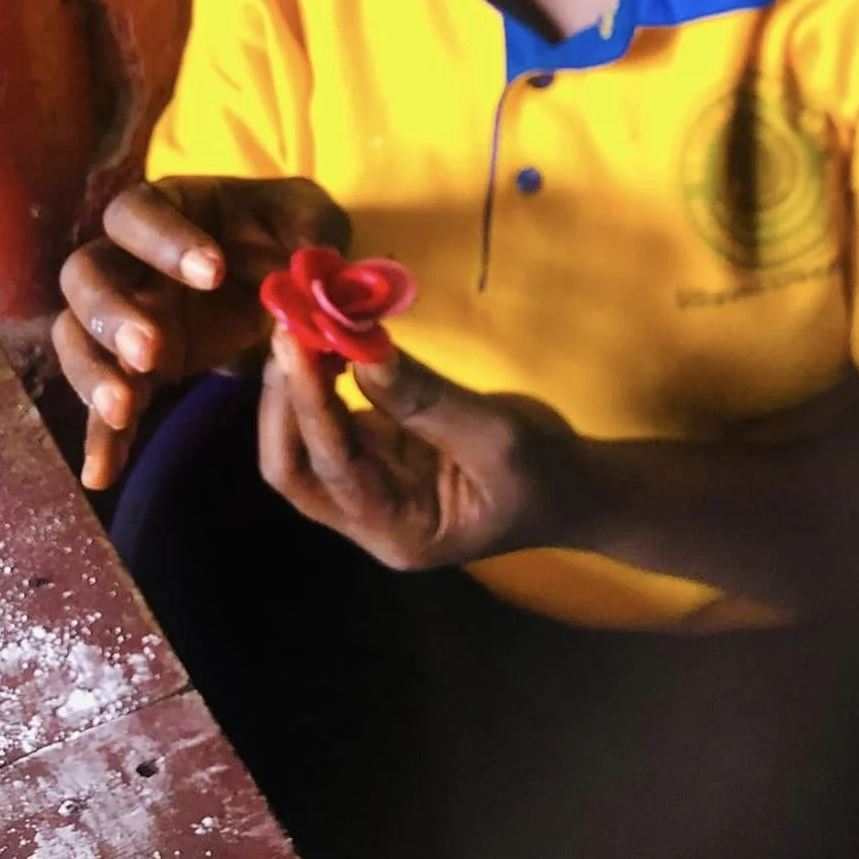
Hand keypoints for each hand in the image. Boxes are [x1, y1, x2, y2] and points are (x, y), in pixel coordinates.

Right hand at [55, 177, 348, 489]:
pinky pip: (104, 403)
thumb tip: (312, 265)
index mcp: (165, 208)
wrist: (279, 280)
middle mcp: (126, 259)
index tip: (212, 273)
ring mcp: (122, 316)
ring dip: (93, 373)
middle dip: (113, 314)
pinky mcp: (132, 370)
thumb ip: (312, 230)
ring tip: (123, 410)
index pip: (138, 213)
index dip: (164, 240)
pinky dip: (101, 438)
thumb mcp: (309, 219)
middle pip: (86, 277)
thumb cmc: (284, 234)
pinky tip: (101, 474)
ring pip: (77, 337)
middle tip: (152, 348)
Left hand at [257, 328, 587, 569]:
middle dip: (281, 399)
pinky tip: (320, 341)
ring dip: (291, 388)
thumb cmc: (545, 474)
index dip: (306, 402)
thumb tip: (359, 350)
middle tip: (287, 328)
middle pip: (291, 469)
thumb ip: (423, 398)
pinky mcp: (375, 459)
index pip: (330, 468)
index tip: (295, 338)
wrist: (577, 492)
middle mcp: (368, 521)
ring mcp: (367, 492)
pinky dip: (315, 384)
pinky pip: (327, 425)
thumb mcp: (494, 434)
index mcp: (398, 532)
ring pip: (300, 446)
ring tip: (298, 325)